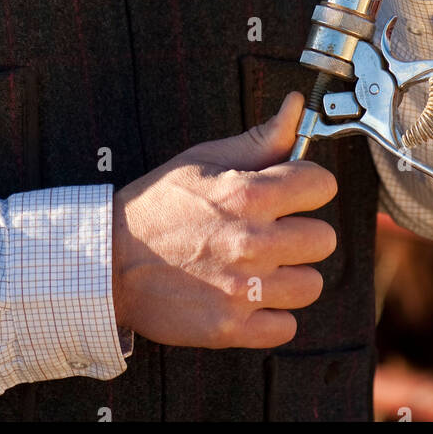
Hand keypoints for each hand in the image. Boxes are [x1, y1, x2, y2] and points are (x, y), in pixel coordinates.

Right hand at [112, 92, 336, 348]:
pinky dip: (271, 315)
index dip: (308, 185)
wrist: (109, 261)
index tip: (293, 191)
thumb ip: (260, 139)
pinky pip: (285, 327)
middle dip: (302, 231)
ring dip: (291, 275)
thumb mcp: (204, 159)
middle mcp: (252, 242)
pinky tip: (250, 296)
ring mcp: (243, 289)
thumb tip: (295, 105)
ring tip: (262, 266)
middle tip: (273, 231)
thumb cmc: (159, 205)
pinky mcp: (230, 327)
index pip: (322, 185)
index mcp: (249, 195)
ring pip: (311, 285)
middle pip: (324, 238)